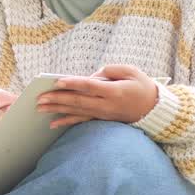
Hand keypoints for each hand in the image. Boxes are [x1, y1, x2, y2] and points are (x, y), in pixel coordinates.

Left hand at [36, 65, 161, 128]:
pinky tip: (53, 123)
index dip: (73, 84)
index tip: (57, 81)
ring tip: (40, 108)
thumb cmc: (142, 85)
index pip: (90, 86)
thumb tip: (89, 77)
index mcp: (115, 91)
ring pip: (76, 112)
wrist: (154, 108)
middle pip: (78, 101)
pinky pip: (82, 121)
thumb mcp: (130, 71)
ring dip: (57, 110)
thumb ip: (109, 70)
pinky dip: (66, 121)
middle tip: (39, 98)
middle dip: (57, 99)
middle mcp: (107, 105)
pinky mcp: (102, 119)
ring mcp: (103, 114)